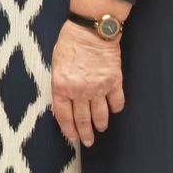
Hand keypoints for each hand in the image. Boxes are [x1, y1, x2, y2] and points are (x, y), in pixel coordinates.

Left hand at [50, 21, 124, 145]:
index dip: (68, 129)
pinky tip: (113, 111)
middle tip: (88, 142)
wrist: (90, 31)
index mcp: (62, 86)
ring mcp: (99, 88)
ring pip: (100, 114)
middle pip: (83, 119)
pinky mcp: (114, 83)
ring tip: (101, 129)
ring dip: (101, 124)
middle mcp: (80, 91)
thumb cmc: (69, 43)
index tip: (72, 137)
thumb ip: (61, 85)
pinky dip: (115, 108)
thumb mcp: (56, 65)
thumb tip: (64, 101)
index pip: (64, 115)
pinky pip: (117, 102)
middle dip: (85, 133)